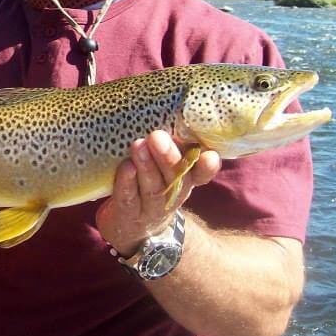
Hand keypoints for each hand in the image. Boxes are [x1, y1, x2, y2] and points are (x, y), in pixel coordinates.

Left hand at [96, 130, 219, 256]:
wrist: (132, 228)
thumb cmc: (150, 184)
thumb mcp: (166, 169)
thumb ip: (171, 147)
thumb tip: (167, 108)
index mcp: (185, 181)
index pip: (201, 174)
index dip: (207, 167)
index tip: (210, 155)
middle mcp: (172, 195)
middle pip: (175, 178)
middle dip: (168, 157)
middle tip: (158, 136)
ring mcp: (150, 207)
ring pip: (152, 187)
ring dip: (146, 166)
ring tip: (138, 145)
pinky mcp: (128, 214)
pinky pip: (128, 198)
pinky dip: (127, 183)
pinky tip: (126, 167)